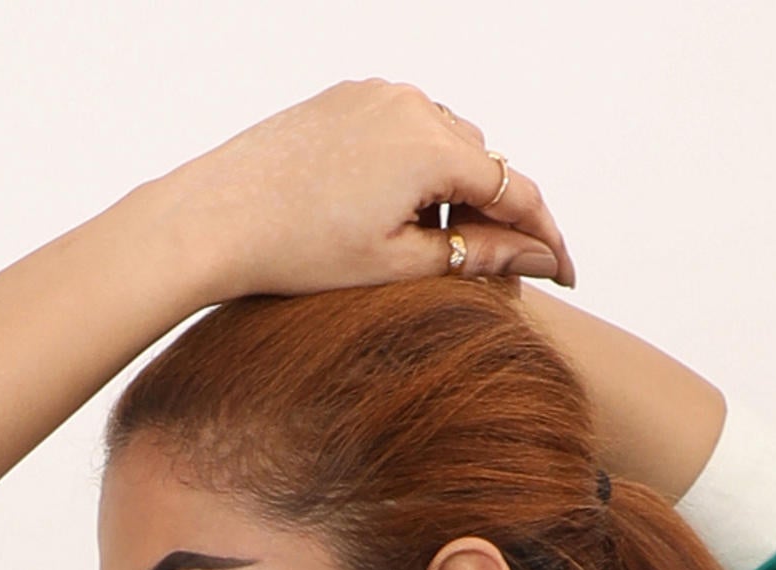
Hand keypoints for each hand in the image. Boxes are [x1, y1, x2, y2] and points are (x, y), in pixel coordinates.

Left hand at [163, 82, 572, 305]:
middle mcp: (412, 104)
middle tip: (493, 267)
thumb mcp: (398, 264)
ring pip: (444, 138)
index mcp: (432, 148)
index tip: (561, 271)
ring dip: (452, 184)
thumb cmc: (297, 251)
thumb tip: (533, 256)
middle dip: (494, 209)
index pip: (515, 189)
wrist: (214, 216)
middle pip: (482, 159)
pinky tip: (391, 207)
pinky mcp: (347, 94)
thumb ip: (473, 253)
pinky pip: (403, 124)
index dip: (544, 235)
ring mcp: (377, 93)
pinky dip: (414, 162)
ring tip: (431, 242)